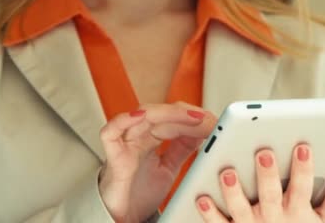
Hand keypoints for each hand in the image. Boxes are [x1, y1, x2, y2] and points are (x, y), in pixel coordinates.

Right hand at [98, 102, 216, 222]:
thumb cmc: (139, 192)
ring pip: (143, 116)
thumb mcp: (169, 167)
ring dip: (169, 113)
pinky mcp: (113, 157)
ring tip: (192, 116)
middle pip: (162, 114)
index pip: (174, 120)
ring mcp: (125, 144)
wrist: (121, 218)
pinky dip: (123, 120)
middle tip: (208, 119)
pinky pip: (111, 132)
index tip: (213, 121)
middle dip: (187, 114)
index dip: (194, 118)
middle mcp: (138, 136)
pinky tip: (141, 115)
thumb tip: (203, 131)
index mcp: (152, 138)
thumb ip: (183, 148)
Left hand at [196, 145, 324, 222]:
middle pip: (270, 194)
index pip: (302, 187)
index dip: (303, 169)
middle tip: (264, 154)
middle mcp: (273, 218)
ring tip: (228, 172)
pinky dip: (209, 213)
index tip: (302, 148)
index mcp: (297, 211)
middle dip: (268, 174)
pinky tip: (201, 198)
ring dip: (234, 191)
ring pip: (241, 207)